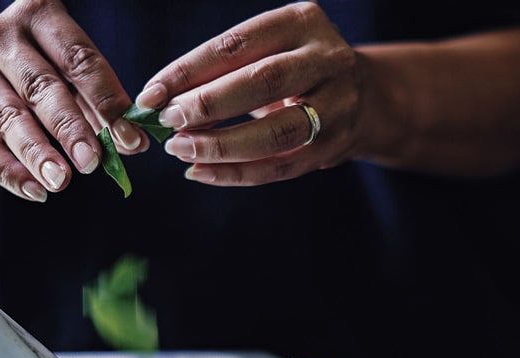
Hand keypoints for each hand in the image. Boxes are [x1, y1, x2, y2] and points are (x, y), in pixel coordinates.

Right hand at [0, 0, 146, 201]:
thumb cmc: (54, 70)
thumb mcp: (80, 74)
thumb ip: (105, 106)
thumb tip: (133, 143)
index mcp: (41, 16)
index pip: (79, 60)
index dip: (107, 101)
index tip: (129, 138)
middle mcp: (2, 37)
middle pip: (41, 87)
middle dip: (69, 128)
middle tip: (91, 162)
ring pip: (9, 116)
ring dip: (36, 152)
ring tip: (61, 181)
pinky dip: (8, 170)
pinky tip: (35, 191)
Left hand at [135, 2, 364, 185]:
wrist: (368, 97)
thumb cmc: (296, 68)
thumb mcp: (271, 48)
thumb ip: (226, 69)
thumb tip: (162, 100)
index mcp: (303, 22)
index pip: (237, 44)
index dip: (190, 69)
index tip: (152, 93)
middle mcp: (327, 59)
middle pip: (263, 82)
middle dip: (209, 105)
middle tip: (168, 122)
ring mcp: (338, 106)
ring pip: (277, 132)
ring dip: (223, 145)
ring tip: (182, 150)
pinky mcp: (336, 147)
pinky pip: (282, 167)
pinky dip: (238, 174)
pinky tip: (202, 173)